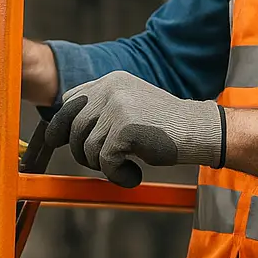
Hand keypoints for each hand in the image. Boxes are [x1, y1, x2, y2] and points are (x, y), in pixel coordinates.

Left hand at [44, 71, 223, 187]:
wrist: (199, 130)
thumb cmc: (165, 126)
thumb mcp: (130, 107)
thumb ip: (100, 110)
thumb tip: (58, 132)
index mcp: (111, 81)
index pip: (70, 101)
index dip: (64, 125)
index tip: (64, 143)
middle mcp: (111, 89)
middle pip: (73, 128)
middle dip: (83, 152)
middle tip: (107, 163)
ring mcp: (117, 107)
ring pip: (87, 148)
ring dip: (103, 166)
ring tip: (126, 167)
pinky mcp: (124, 129)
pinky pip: (104, 162)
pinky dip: (117, 175)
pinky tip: (134, 176)